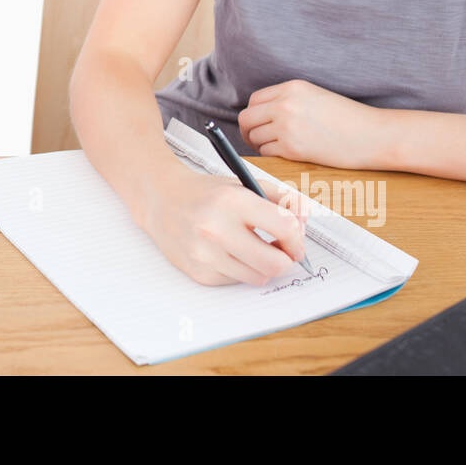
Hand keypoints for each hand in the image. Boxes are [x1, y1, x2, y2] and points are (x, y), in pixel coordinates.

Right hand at [139, 163, 309, 285]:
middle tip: (284, 253)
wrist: (161, 201)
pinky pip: (236, 281)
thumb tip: (305, 221)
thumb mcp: (244, 183)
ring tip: (256, 250)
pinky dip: (241, 270)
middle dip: (287, 260)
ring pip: (258, 277)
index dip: (298, 239)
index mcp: (232, 201)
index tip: (296, 241)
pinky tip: (230, 253)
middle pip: (275, 263)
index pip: (284, 228)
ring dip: (264, 267)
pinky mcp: (199, 272)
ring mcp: (205, 253)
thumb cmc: (207, 193)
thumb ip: (280, 199)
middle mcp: (216, 228)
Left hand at [239, 79, 386, 167]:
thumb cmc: (348, 118)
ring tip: (278, 146)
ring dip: (261, 144)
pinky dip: (271, 155)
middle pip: (247, 118)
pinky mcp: (292, 149)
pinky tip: (286, 153)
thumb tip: (259, 114)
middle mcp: (285, 104)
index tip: (258, 123)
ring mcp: (287, 127)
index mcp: (292, 87)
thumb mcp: (315, 96)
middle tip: (256, 139)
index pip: (254, 100)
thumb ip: (287, 100)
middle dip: (248, 131)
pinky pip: (266, 153)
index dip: (253, 114)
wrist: (372, 135)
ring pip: (254, 137)